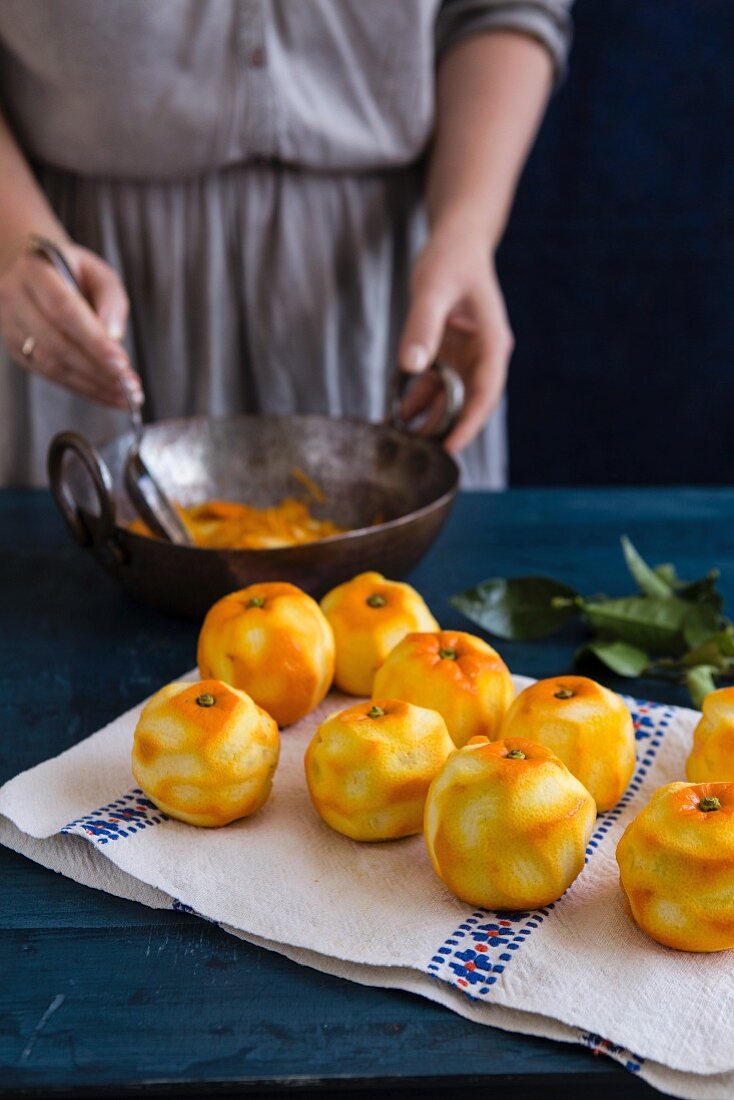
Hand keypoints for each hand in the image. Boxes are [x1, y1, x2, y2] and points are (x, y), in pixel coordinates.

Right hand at [0, 238, 141, 407]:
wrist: (33, 272)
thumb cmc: (71, 271)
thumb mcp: (98, 272)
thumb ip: (111, 299)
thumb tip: (114, 337)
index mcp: (35, 271)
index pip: (64, 311)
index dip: (93, 341)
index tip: (121, 364)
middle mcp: (15, 298)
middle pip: (56, 343)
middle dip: (96, 370)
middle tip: (129, 386)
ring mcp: (11, 326)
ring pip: (51, 365)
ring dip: (91, 385)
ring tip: (125, 395)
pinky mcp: (16, 350)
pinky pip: (49, 375)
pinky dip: (81, 388)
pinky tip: (106, 393)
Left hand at [398, 223, 512, 452]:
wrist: (456, 240)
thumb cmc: (451, 257)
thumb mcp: (433, 288)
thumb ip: (421, 327)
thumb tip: (411, 367)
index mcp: (492, 344)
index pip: (484, 394)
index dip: (468, 425)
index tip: (449, 450)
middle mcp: (483, 356)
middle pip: (467, 404)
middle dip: (444, 430)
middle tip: (417, 458)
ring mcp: (466, 357)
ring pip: (449, 399)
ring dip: (427, 420)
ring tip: (400, 443)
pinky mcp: (448, 354)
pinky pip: (433, 385)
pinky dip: (415, 400)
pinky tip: (394, 416)